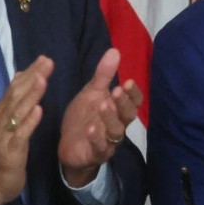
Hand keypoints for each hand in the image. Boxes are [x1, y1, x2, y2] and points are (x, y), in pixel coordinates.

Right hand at [0, 55, 51, 204]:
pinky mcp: (10, 152)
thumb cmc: (3, 153)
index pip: (16, 88)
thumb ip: (14, 102)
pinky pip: (20, 135)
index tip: (44, 58)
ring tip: (43, 79)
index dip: (29, 73)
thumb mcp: (8, 124)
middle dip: (32, 77)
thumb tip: (21, 76)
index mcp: (2, 113)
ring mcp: (4, 135)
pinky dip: (29, 122)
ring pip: (17, 111)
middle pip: (16, 95)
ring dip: (30, 94)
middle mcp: (1, 120)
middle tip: (47, 62)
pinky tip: (39, 110)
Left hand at [58, 48, 143, 186]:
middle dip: (124, 103)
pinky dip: (97, 138)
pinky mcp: (96, 153)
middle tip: (117, 90)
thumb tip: (115, 50)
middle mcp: (117, 125)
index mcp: (118, 110)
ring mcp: (109, 141)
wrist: (69, 146)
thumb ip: (103, 75)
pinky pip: (100, 147)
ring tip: (104, 105)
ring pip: (116, 130)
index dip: (134, 93)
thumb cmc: (84, 118)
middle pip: (128, 116)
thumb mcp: (92, 93)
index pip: (134, 102)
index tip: (128, 81)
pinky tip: (92, 128)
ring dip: (111, 117)